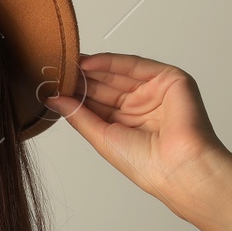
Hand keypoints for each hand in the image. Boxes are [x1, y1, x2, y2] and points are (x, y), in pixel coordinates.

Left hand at [44, 53, 231, 206]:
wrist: (178, 168)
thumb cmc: (148, 165)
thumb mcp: (102, 138)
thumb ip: (79, 116)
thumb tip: (55, 100)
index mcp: (128, 124)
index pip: (98, 102)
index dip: (76, 94)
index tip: (53, 86)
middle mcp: (142, 106)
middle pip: (107, 85)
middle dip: (81, 79)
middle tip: (55, 72)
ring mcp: (156, 91)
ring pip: (119, 73)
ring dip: (92, 69)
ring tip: (67, 65)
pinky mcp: (170, 79)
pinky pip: (136, 65)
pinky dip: (111, 62)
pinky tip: (87, 64)